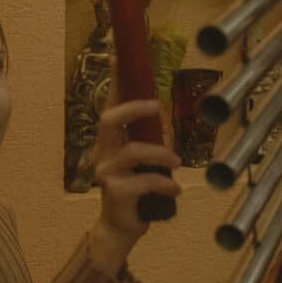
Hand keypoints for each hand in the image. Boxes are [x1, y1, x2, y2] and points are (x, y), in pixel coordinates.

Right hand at [89, 96, 180, 273]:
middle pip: (110, 120)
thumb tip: (161, 113)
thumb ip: (147, 139)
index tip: (117, 56)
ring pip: (134, 151)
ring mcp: (107, 173)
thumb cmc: (135, 190)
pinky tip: (175, 190)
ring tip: (177, 163)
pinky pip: (146, 180)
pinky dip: (166, 183)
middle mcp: (104, 153)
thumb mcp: (142, 161)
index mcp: (111, 142)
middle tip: (158, 106)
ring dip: (161, 153)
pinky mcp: (117, 192)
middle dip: (134, 108)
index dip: (114, 81)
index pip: (110, 105)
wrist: (121, 227)